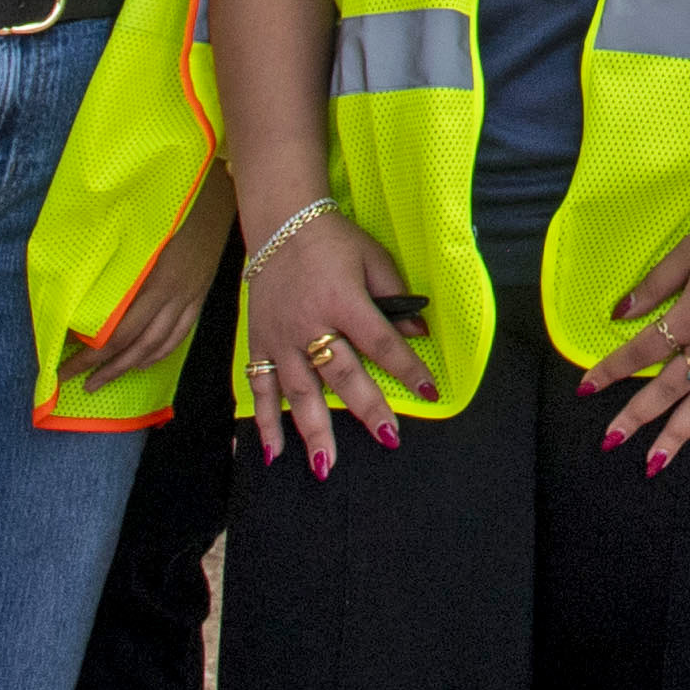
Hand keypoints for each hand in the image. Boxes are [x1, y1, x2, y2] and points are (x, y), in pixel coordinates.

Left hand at [68, 189, 228, 390]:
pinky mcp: (200, 294)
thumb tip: (77, 281)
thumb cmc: (176, 199)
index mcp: (155, 279)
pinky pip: (180, 334)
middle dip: (104, 367)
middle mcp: (174, 295)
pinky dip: (159, 353)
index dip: (90, 353)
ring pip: (158, 345)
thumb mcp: (139, 225)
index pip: (118, 331)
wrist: (224, 190)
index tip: (63, 365)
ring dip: (129, 367)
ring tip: (102, 380)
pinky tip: (143, 362)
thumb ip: (114, 255)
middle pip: (136, 344)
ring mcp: (190, 296)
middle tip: (78, 383)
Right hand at [242, 204, 440, 471]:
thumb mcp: (373, 258)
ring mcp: (281, 337)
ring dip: (313, 430)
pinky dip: (263, 421)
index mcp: (344, 299)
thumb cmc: (334, 241)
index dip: (407, 368)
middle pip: (342, 373)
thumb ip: (395, 297)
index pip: (382, 340)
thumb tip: (418, 334)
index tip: (429, 393)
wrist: (281, 223)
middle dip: (366, 408)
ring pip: (298, 391)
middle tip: (387, 438)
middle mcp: (311, 323)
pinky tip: (273, 452)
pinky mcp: (260, 342)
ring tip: (325, 466)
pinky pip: (260, 386)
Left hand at [588, 204, 689, 469]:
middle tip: (610, 443)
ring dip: (679, 436)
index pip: (641, 351)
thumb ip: (653, 286)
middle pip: (667, 389)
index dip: (610, 370)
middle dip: (636, 418)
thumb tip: (618, 314)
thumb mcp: (689, 251)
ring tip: (655, 464)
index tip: (585, 388)